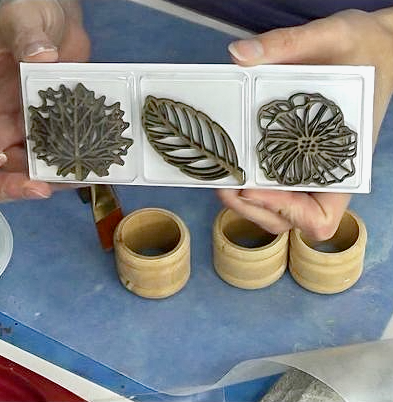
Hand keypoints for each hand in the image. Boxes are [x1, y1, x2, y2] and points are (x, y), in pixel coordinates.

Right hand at [0, 0, 89, 201]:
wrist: (57, 18)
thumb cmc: (29, 14)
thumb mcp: (21, 18)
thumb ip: (24, 36)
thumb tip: (39, 54)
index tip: (17, 171)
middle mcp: (9, 120)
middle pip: (12, 163)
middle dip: (28, 180)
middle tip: (49, 187)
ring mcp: (37, 124)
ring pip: (43, 161)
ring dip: (59, 173)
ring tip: (82, 177)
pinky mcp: (63, 123)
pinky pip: (69, 147)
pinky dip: (80, 157)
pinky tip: (96, 163)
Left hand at [218, 9, 392, 239]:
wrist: (374, 48)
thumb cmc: (364, 48)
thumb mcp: (334, 36)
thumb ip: (290, 43)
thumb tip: (239, 55)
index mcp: (345, 162)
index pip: (320, 217)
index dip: (286, 212)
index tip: (254, 188)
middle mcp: (326, 174)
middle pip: (288, 219)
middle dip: (252, 209)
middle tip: (224, 184)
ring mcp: (308, 170)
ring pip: (275, 209)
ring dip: (245, 203)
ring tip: (223, 177)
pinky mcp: (294, 158)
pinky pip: (271, 186)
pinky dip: (248, 185)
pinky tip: (233, 165)